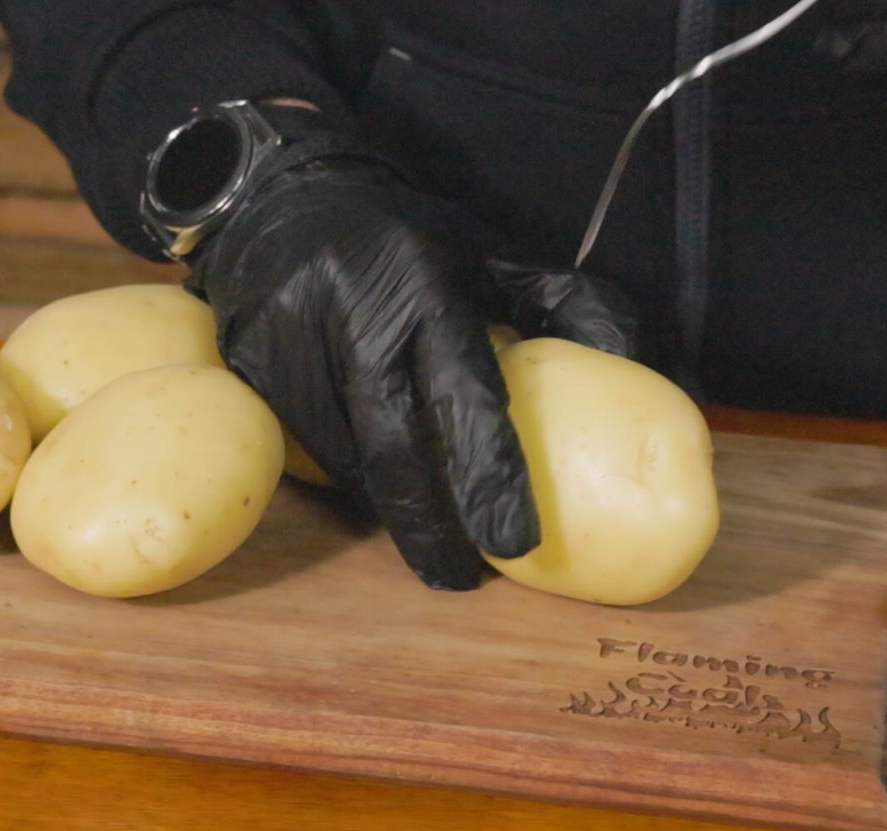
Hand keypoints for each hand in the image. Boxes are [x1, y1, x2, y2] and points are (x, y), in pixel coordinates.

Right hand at [187, 111, 637, 589]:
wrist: (282, 198)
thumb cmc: (406, 240)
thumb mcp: (490, 257)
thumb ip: (567, 306)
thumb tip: (639, 367)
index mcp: (425, 289)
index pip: (463, 397)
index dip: (489, 476)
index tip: (513, 544)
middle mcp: (353, 318)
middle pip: (394, 451)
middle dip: (431, 528)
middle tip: (464, 576)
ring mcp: (289, 346)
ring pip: (347, 461)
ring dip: (390, 505)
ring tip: (425, 526)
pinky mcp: (248, 371)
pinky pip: (306, 449)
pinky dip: (348, 476)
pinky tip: (375, 480)